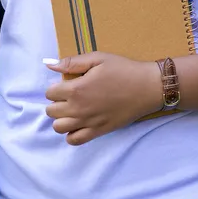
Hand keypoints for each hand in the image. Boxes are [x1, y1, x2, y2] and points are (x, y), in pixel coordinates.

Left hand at [44, 53, 162, 145]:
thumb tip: (50, 65)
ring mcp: (87, 122)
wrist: (147, 87)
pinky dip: (71, 134)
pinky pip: (74, 140)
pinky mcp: (98, 132)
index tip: (68, 84)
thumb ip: (73, 62)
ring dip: (62, 118)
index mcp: (76, 89)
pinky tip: (79, 123)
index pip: (50, 93)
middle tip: (71, 95)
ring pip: (58, 127)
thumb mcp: (99, 58)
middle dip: (57, 102)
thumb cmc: (124, 69)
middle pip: (51, 111)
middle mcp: (77, 109)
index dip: (57, 87)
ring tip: (73, 110)